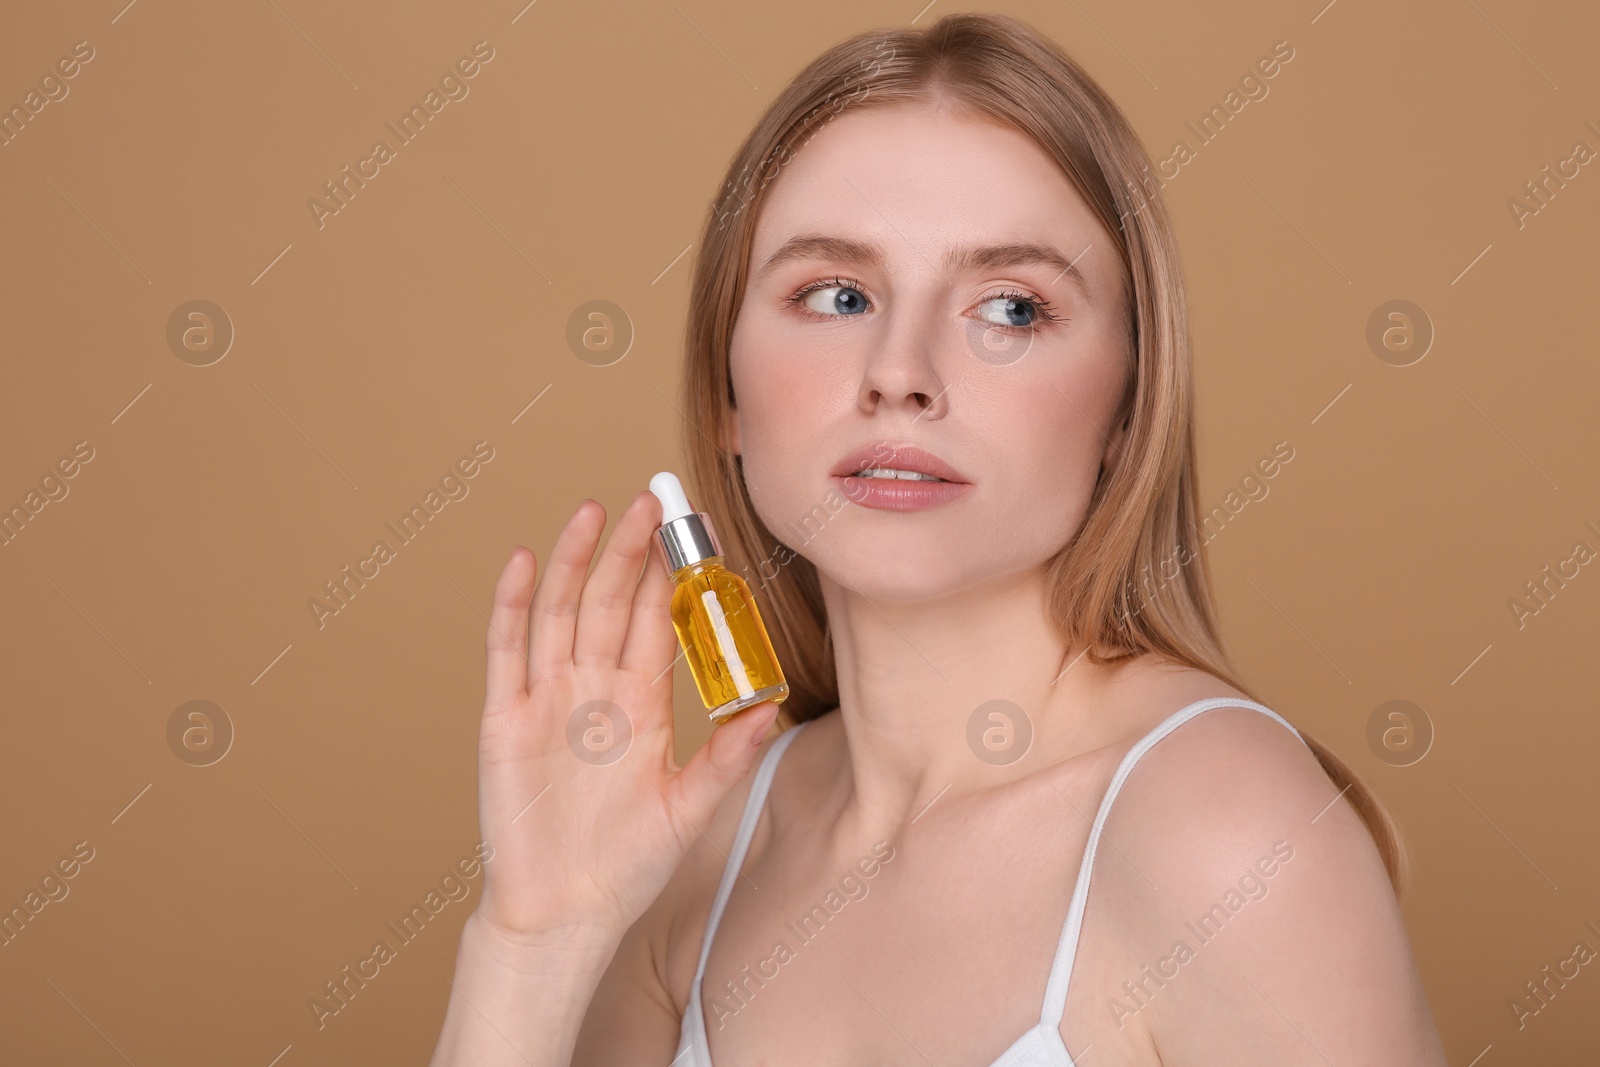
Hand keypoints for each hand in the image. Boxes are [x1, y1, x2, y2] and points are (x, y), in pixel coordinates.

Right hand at [472, 490, 781, 943]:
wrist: (563, 914)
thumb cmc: (625, 865)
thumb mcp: (688, 808)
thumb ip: (725, 756)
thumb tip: (771, 707)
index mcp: (640, 705)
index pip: (659, 624)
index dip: (675, 579)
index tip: (696, 533)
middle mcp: (594, 691)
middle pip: (613, 605)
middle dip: (633, 553)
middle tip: (652, 502)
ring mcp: (547, 699)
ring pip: (562, 613)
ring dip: (578, 562)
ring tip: (596, 512)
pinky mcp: (505, 718)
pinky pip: (506, 651)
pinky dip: (511, 604)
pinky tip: (525, 561)